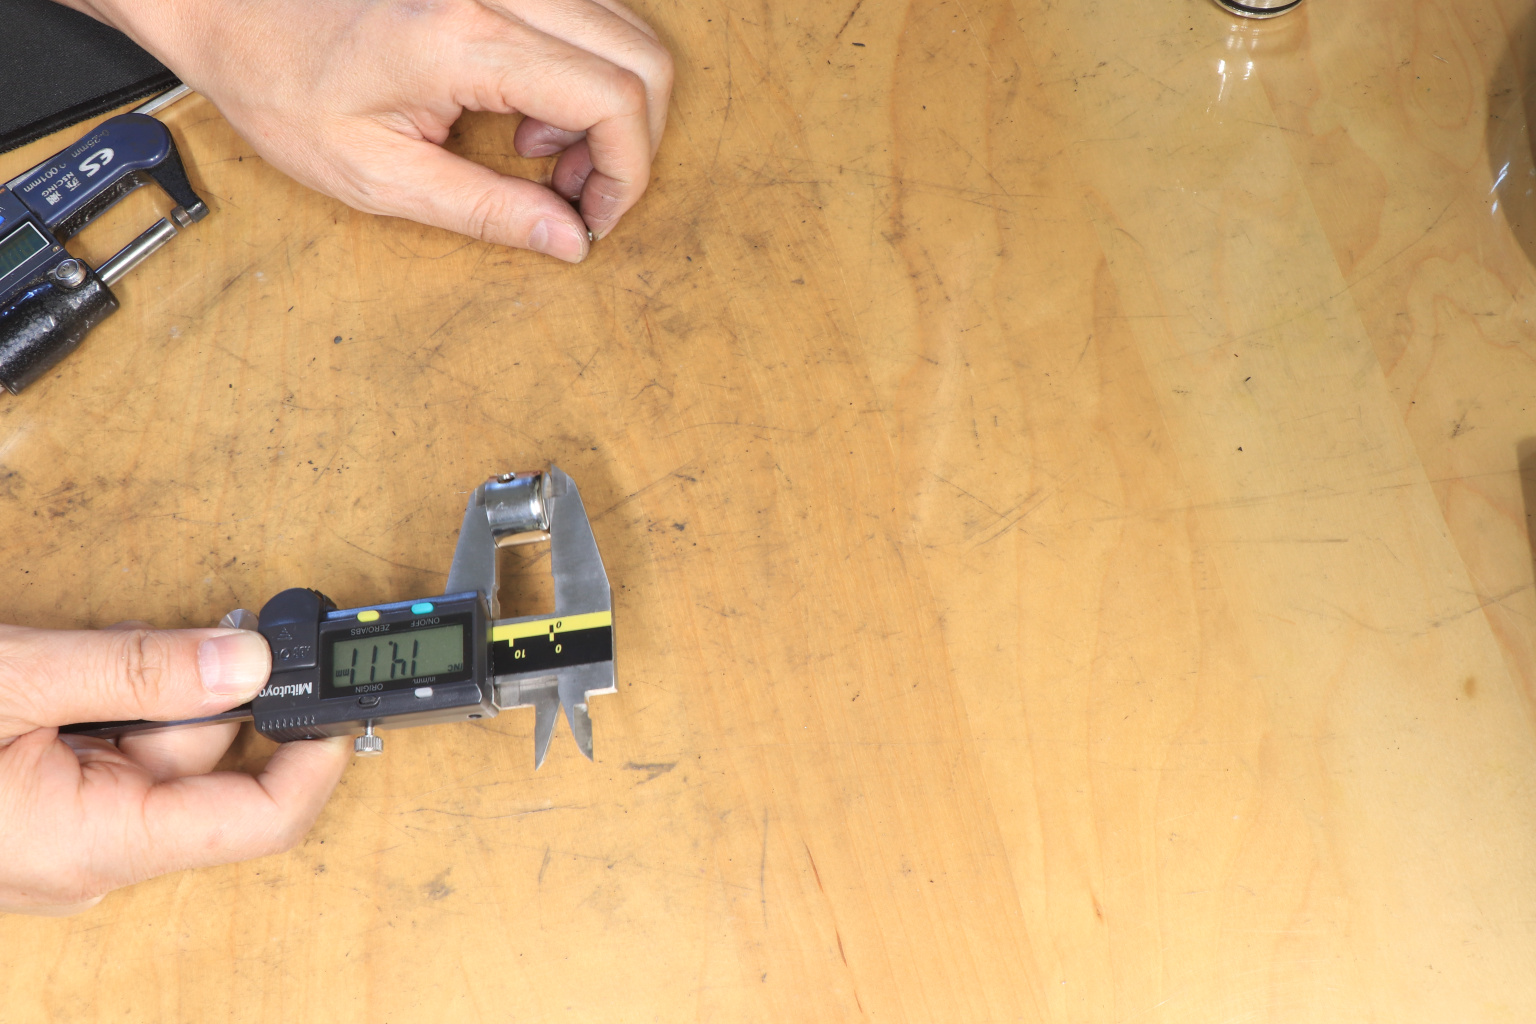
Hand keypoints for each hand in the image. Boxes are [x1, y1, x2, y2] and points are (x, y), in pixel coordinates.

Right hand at [0, 622, 349, 914]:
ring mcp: (71, 840)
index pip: (259, 820)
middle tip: (188, 630)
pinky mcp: (51, 819)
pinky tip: (72, 674)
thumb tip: (247, 661)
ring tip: (87, 650)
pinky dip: (114, 705)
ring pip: (162, 749)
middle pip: (209, 764)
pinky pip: (117, 758)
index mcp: (95, 845)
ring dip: (149, 687)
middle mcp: (92, 858)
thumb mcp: (21, 684)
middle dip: (204, 688)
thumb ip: (139, 671)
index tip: (336, 699)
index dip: (312, 758)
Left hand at [64, 0, 673, 261]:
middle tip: (576, 194)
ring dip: (611, 104)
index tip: (595, 217)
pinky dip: (588, 71)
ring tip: (540, 152)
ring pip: (627, 30)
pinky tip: (529, 107)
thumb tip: (568, 240)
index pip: (613, 98)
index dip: (627, 173)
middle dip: (632, 143)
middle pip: (643, 58)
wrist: (230, 8)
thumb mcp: (377, 176)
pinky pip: (592, 13)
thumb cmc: (282, 82)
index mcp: (466, 39)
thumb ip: (485, 212)